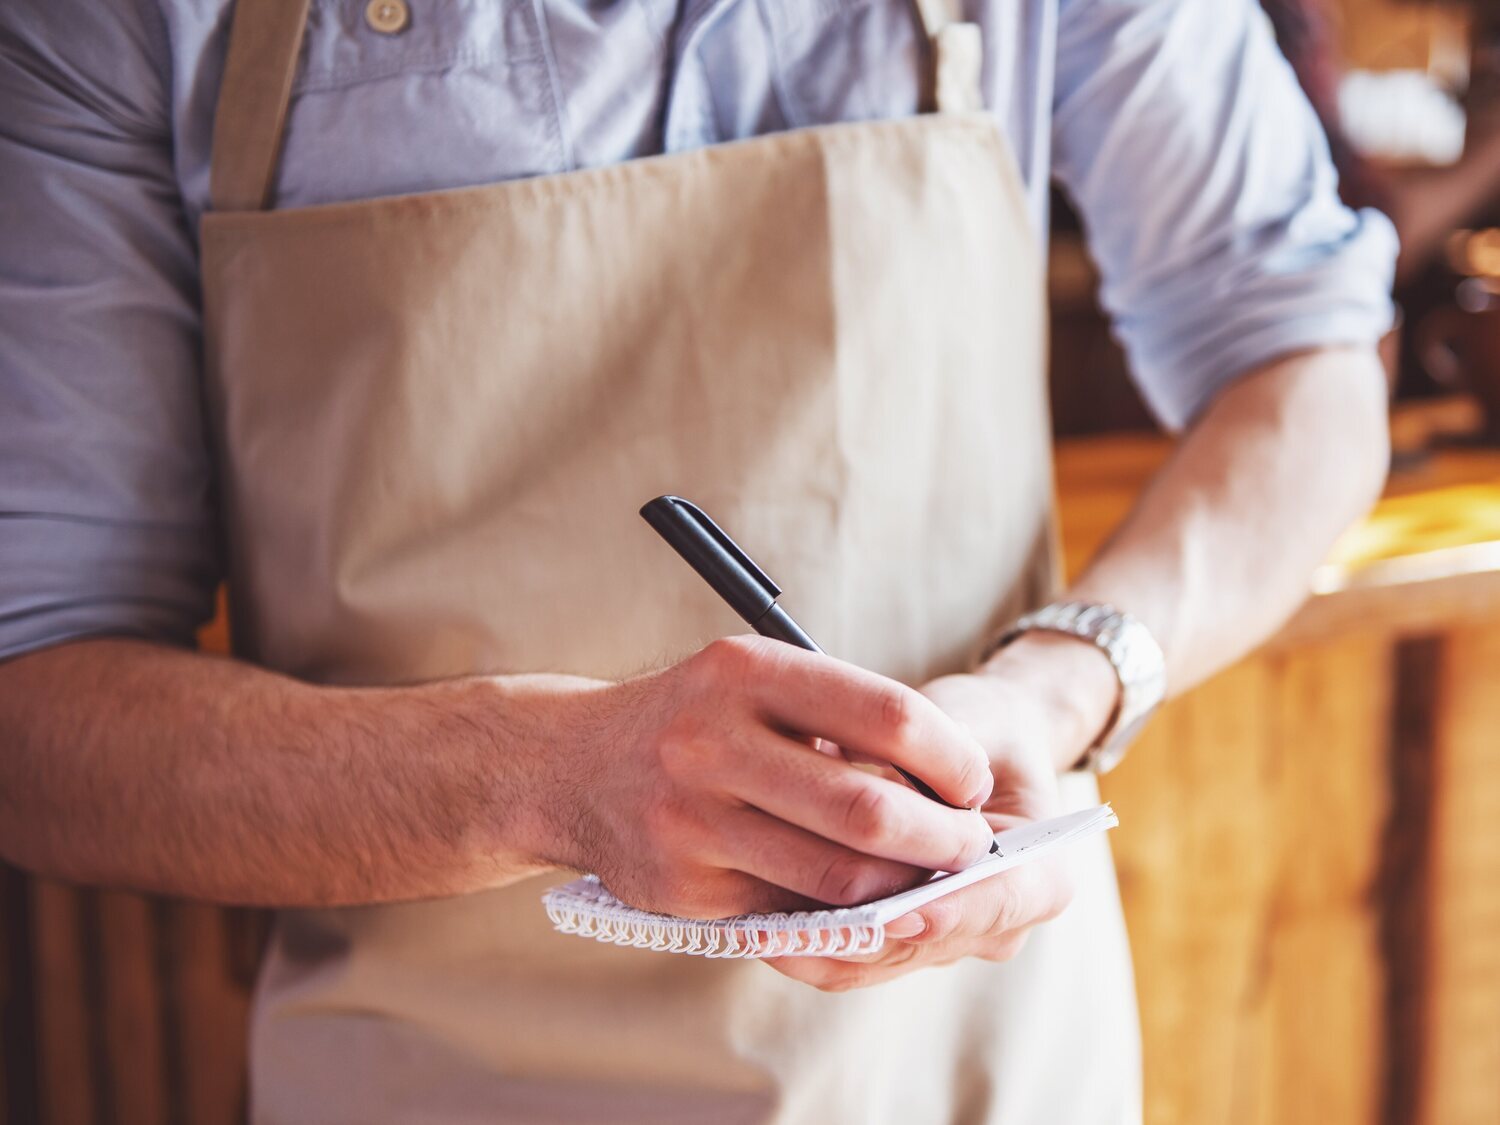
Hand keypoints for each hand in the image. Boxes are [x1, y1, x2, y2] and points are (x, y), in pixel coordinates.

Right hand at [526, 635, 997, 919]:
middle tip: (969, 847)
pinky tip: (863, 900)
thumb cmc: (695, 718)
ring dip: (904, 888)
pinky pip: (791, 912)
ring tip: (928, 877)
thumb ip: (840, 717)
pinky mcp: (680, 885)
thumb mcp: (755, 680)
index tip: (972, 783)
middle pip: (868, 809)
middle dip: (943, 838)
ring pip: (837, 878)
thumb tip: (953, 786)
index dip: (951, 759)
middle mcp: (711, 740)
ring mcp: (689, 818)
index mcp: (747, 671)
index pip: (888, 715)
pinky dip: (841, 913)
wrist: (570, 765)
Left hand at [763, 632, 1116, 990]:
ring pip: (876, 960)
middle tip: (802, 920)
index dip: (954, 910)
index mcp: (1042, 868)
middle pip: (927, 943)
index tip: (905, 912)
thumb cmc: (974, 723)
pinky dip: (800, 941)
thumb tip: (851, 768)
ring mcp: (941, 939)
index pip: (1006, 901)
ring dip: (819, 939)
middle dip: (864, 930)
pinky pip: (843, 958)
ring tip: (763, 920)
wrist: (980, 745)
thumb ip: (926, 750)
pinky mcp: (892, 941)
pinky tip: (754, 917)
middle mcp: (997, 919)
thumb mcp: (966, 717)